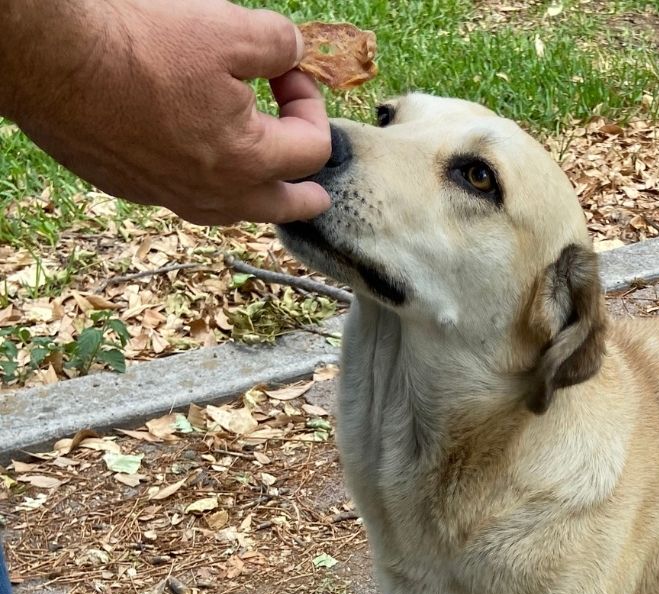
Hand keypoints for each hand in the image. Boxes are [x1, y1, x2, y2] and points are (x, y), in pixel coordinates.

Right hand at [1, 0, 331, 225]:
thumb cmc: (141, 46)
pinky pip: (185, 199)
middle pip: (284, 208)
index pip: (313, 149)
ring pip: (233, 211)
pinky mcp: (134, 188)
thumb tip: (295, 50)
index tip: (289, 70)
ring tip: (263, 185)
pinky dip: (205, 186)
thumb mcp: (227, 28)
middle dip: (306, 192)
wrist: (52, 61)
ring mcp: (173, 196)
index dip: (312, 104)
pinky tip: (198, 164)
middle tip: (317, 188)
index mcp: (251, 162)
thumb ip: (277, 43)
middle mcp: (217, 194)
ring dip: (256, 196)